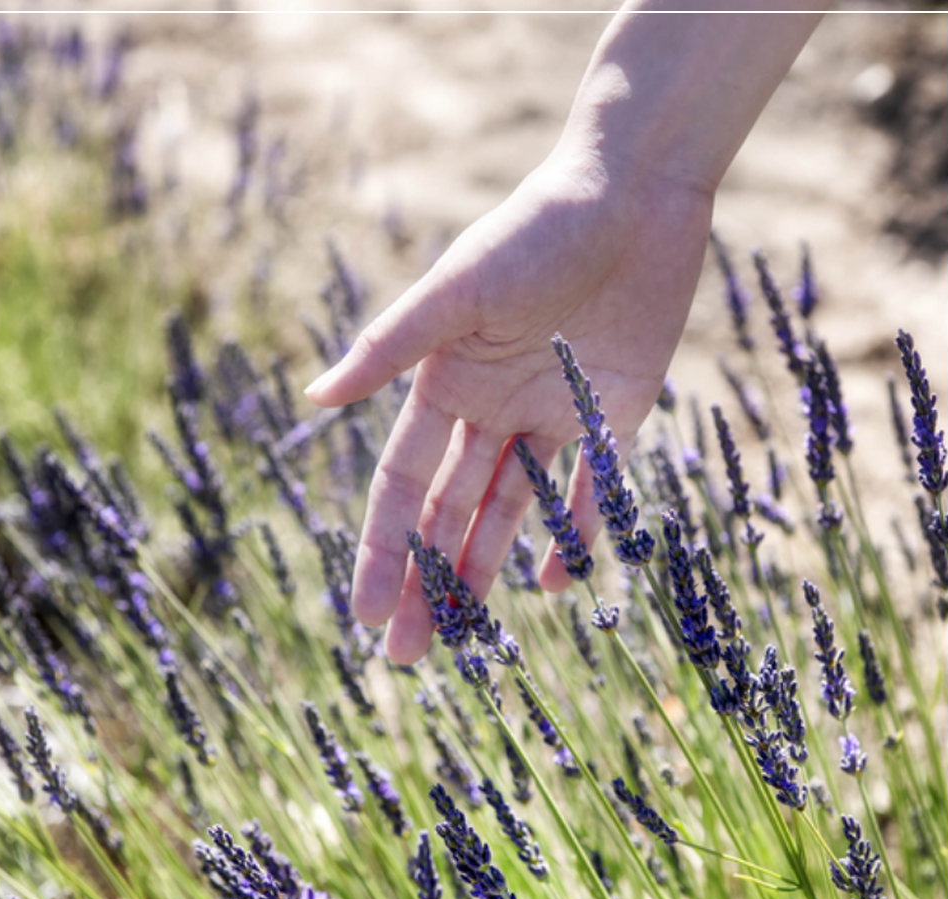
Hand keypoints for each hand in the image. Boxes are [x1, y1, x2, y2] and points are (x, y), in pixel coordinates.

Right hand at [305, 153, 712, 663]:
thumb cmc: (538, 230)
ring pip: (511, 510)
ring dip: (487, 570)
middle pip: (451, 512)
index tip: (365, 613)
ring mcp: (551, 417)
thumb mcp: (459, 290)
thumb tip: (312, 400)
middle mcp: (492, 409)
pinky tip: (551, 585)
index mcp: (445, 383)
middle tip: (406, 656)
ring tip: (467, 635)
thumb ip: (391, 347)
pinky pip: (589, 489)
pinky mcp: (613, 415)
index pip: (403, 485)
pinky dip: (572, 534)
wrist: (635, 194)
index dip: (383, 549)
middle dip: (427, 581)